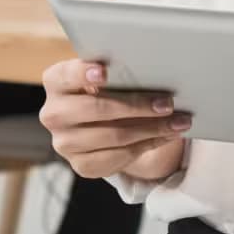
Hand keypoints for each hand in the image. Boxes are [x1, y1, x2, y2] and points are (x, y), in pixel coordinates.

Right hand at [39, 58, 190, 179]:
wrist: (98, 119)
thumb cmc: (106, 86)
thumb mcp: (106, 73)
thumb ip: (117, 70)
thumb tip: (151, 68)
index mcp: (56, 81)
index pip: (67, 75)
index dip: (83, 73)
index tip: (104, 72)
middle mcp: (53, 113)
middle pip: (97, 109)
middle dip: (137, 106)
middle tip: (168, 103)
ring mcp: (64, 143)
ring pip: (114, 136)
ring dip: (152, 128)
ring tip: (179, 121)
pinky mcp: (81, 165)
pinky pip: (120, 157)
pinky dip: (149, 144)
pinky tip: (167, 134)